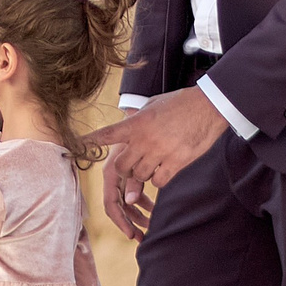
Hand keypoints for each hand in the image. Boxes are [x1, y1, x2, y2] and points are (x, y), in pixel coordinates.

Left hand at [85, 89, 229, 239]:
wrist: (208, 107)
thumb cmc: (181, 103)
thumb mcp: (153, 105)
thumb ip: (137, 117)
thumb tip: (127, 117)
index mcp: (136, 124)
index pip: (107, 135)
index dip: (91, 143)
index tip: (76, 147)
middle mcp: (144, 140)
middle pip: (122, 167)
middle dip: (125, 170)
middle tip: (134, 165)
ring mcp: (160, 152)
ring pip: (140, 177)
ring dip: (143, 175)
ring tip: (154, 164)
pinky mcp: (176, 162)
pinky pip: (159, 182)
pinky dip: (159, 180)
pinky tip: (165, 170)